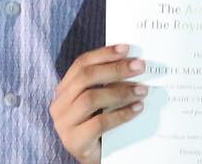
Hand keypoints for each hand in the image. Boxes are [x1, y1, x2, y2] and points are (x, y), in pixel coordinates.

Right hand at [49, 44, 147, 163]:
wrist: (97, 157)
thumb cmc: (101, 127)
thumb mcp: (102, 101)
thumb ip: (108, 83)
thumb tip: (133, 63)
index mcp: (64, 90)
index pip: (81, 64)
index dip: (104, 54)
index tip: (127, 48)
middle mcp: (59, 105)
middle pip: (86, 78)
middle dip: (115, 69)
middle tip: (140, 66)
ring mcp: (64, 124)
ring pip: (91, 99)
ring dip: (120, 92)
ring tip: (142, 90)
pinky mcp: (74, 142)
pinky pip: (99, 123)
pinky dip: (121, 114)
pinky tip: (137, 109)